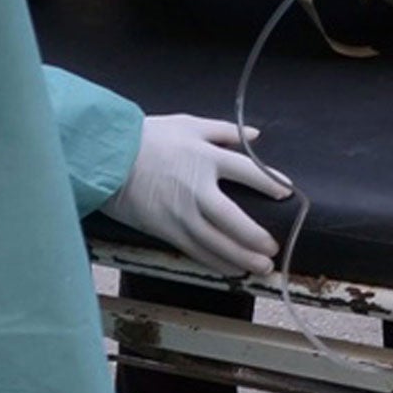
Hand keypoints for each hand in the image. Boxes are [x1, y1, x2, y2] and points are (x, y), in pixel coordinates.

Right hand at [101, 115, 293, 274]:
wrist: (106, 158)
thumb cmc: (146, 137)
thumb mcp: (187, 124)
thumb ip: (223, 131)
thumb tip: (255, 135)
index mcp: (206, 158)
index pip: (247, 171)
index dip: (270, 183)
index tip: (286, 193)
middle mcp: (197, 189)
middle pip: (235, 220)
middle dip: (257, 237)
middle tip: (274, 247)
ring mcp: (181, 213)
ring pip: (217, 243)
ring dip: (241, 257)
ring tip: (261, 266)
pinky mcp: (165, 229)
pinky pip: (196, 250)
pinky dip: (215, 262)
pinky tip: (231, 269)